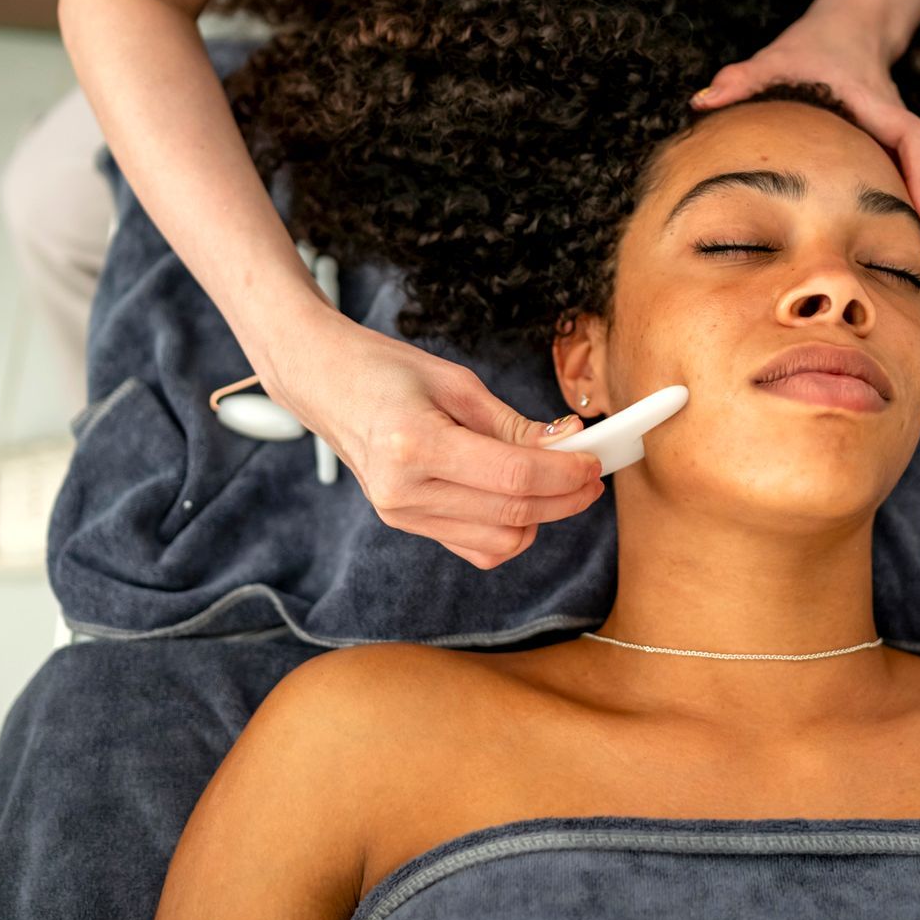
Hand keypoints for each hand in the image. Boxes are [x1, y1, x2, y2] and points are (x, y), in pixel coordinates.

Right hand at [253, 305, 604, 569]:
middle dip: (564, 497)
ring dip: (542, 516)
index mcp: (412, 445)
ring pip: (499, 541)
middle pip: (512, 514)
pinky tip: (521, 499)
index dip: (564, 473)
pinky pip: (476, 548)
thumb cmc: (386, 371)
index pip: (512, 476)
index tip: (594, 459)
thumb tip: (569, 444)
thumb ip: (512, 424)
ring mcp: (401, 516)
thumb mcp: (455, 383)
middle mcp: (403, 492)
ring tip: (560, 482)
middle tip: (592, 474)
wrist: (325, 385)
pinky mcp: (405, 526)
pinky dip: (510, 530)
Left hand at [690, 7, 919, 310]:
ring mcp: (902, 153)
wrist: (846, 32)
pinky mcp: (898, 165)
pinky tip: (913, 279)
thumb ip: (742, 79)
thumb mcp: (775, 60)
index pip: (914, 142)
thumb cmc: (811, 50)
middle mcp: (900, 134)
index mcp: (879, 109)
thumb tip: (703, 101)